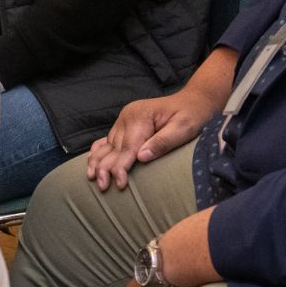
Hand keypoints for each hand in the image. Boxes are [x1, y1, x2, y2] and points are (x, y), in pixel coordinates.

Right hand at [87, 89, 212, 191]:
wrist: (194, 100)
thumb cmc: (193, 115)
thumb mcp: (184, 128)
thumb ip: (163, 142)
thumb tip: (141, 157)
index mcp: (141, 116)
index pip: (128, 147)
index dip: (121, 167)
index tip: (120, 184)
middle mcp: (128, 116)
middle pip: (114, 148)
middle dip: (106, 168)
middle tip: (102, 187)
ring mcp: (124, 119)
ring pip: (108, 144)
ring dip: (98, 162)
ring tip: (91, 178)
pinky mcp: (125, 123)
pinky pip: (108, 138)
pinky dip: (99, 150)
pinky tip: (91, 160)